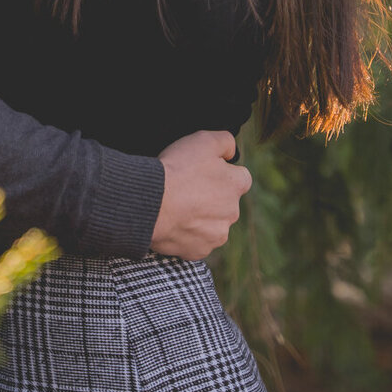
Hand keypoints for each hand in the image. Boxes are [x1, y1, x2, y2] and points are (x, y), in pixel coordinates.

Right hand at [150, 129, 250, 259]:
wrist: (151, 204)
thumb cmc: (177, 169)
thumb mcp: (204, 140)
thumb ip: (226, 141)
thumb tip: (232, 152)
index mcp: (236, 186)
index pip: (240, 177)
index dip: (222, 172)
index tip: (203, 171)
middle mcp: (232, 213)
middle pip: (225, 203)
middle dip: (211, 197)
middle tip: (186, 188)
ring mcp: (216, 235)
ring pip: (211, 223)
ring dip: (199, 216)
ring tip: (176, 205)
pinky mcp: (199, 251)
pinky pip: (195, 240)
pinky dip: (186, 233)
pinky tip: (172, 221)